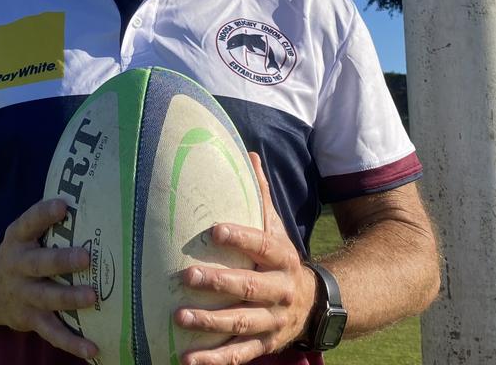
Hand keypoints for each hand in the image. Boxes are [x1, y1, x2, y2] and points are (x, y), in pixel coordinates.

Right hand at [0, 197, 99, 360]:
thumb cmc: (21, 255)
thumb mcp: (24, 235)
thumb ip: (47, 222)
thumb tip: (90, 200)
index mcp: (18, 240)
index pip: (29, 223)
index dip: (44, 214)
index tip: (63, 206)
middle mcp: (18, 267)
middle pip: (39, 264)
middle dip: (62, 261)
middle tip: (86, 256)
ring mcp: (23, 295)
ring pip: (47, 298)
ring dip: (69, 299)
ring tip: (93, 297)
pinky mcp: (30, 319)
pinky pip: (52, 332)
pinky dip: (72, 343)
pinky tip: (93, 349)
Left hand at [173, 152, 316, 364]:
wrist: (317, 306)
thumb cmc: (281, 260)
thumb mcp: (277, 228)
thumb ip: (260, 195)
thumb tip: (247, 152)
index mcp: (284, 259)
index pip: (264, 246)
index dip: (242, 237)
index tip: (215, 228)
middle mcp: (281, 292)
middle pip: (250, 288)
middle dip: (219, 283)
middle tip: (187, 275)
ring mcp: (272, 322)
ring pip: (241, 324)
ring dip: (210, 323)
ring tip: (179, 318)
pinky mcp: (264, 346)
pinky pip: (238, 356)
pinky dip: (213, 361)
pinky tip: (186, 360)